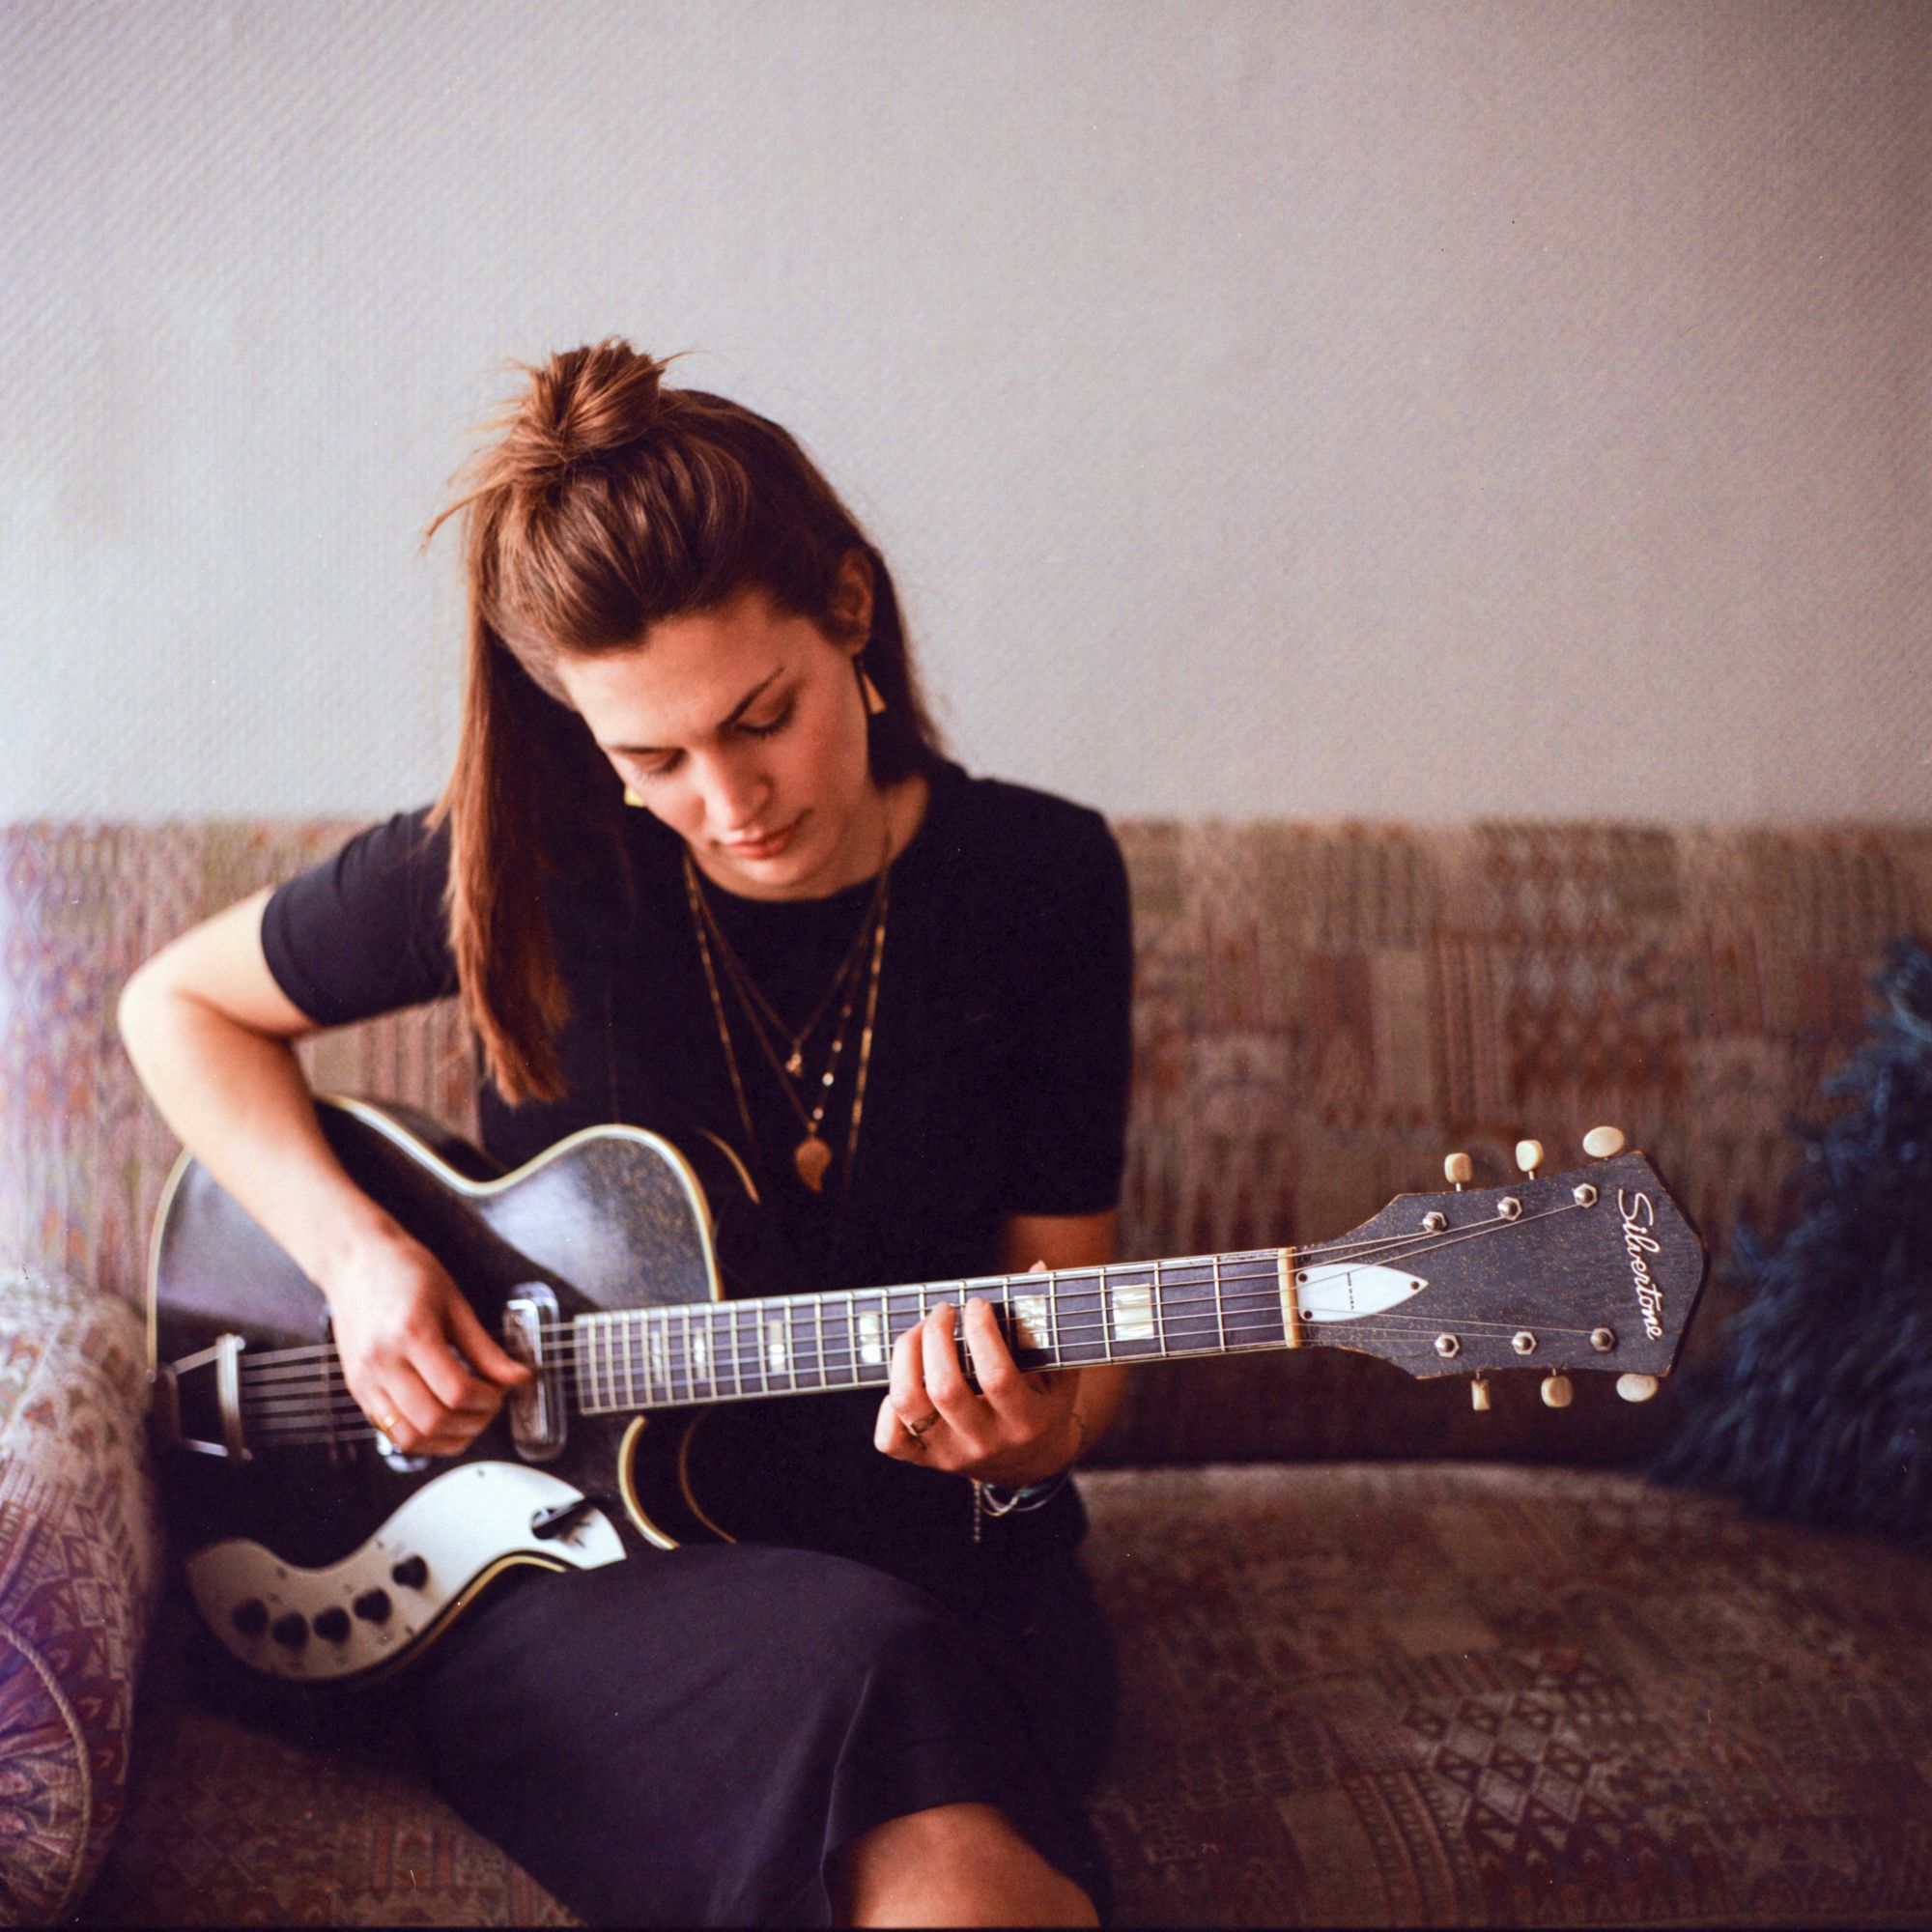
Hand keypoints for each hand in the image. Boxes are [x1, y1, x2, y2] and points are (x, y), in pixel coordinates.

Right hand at [321, 1225, 530, 1456]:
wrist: (354, 1260)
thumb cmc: (405, 1272)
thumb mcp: (454, 1301)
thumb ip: (485, 1347)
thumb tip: (518, 1377)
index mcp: (410, 1333)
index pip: (456, 1390)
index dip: (489, 1398)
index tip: (502, 1389)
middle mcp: (382, 1362)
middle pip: (433, 1420)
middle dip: (473, 1422)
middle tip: (491, 1405)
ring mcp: (364, 1379)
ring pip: (409, 1437)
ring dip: (447, 1438)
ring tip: (469, 1417)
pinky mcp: (356, 1389)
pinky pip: (390, 1432)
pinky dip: (422, 1436)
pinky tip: (442, 1419)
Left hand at [872, 1265, 1081, 1486]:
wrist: (1033, 1464)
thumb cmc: (1045, 1403)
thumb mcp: (1059, 1370)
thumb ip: (1047, 1321)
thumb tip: (1037, 1267)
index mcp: (1026, 1421)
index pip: (996, 1375)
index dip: (981, 1332)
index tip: (977, 1303)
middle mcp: (986, 1442)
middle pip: (945, 1388)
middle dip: (936, 1336)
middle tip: (943, 1310)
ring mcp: (952, 1454)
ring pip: (909, 1404)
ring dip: (905, 1357)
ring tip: (918, 1331)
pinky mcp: (927, 1461)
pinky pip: (890, 1439)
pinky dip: (887, 1405)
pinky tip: (909, 1378)